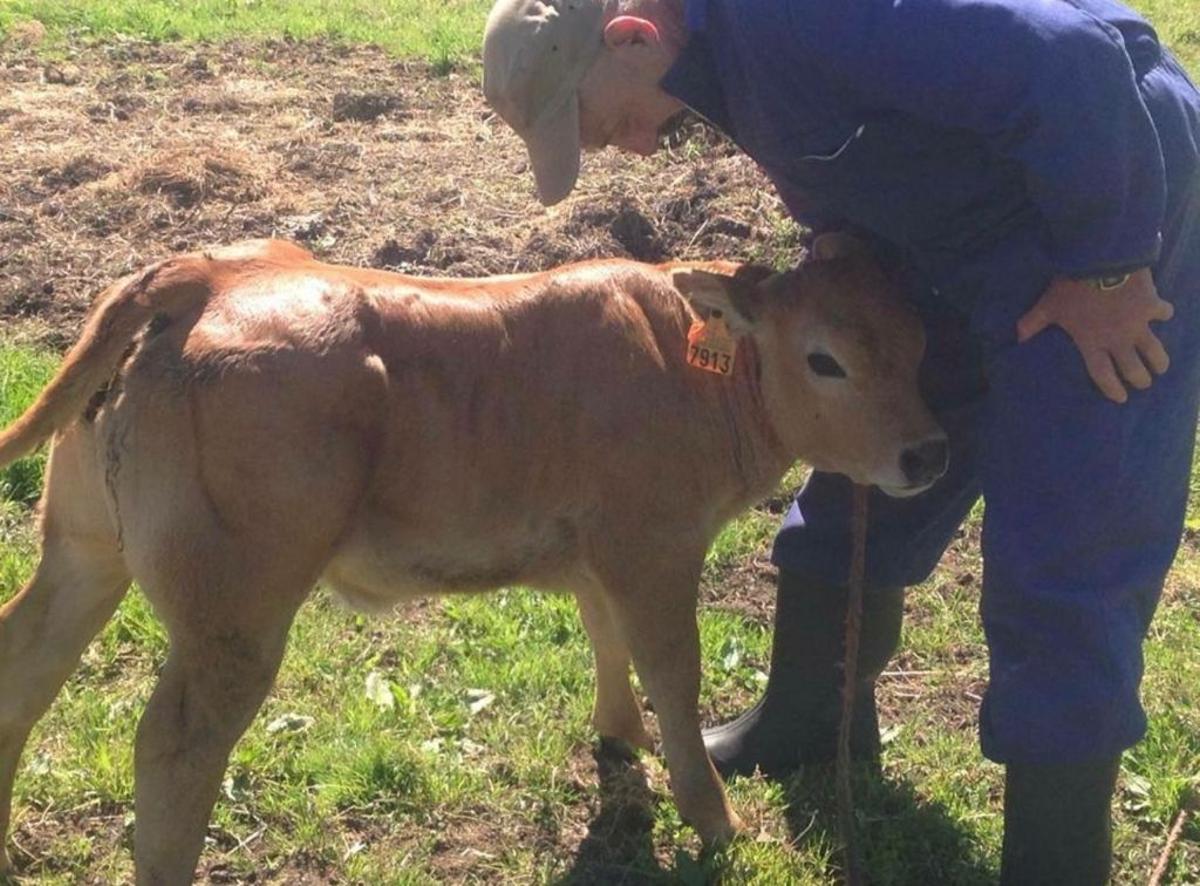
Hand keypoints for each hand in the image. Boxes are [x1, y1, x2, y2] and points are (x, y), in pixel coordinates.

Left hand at [1016, 269, 1172, 402]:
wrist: (1100, 261)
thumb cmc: (1071, 288)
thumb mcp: (1048, 306)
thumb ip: (1033, 323)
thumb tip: (1016, 338)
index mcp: (1092, 344)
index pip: (1103, 375)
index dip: (1112, 389)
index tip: (1121, 398)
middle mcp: (1118, 340)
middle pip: (1133, 369)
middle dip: (1140, 380)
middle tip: (1142, 383)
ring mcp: (1138, 324)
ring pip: (1154, 351)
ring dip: (1159, 361)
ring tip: (1160, 367)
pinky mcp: (1152, 305)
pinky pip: (1164, 313)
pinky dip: (1164, 314)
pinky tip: (1164, 315)